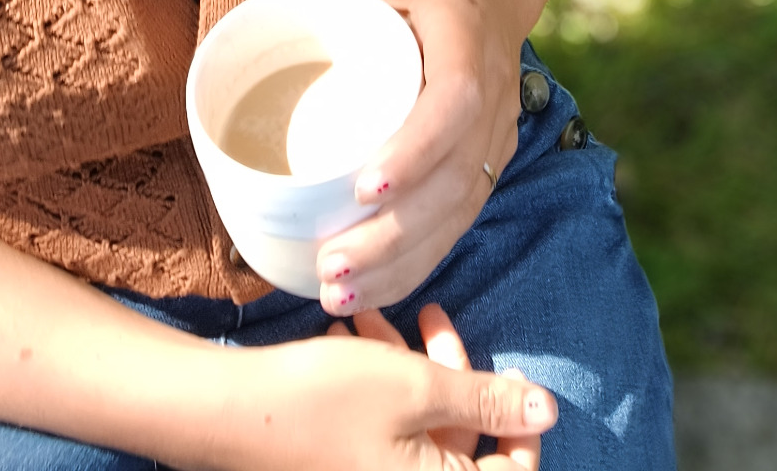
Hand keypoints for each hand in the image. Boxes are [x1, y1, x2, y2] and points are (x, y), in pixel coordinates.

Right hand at [211, 324, 553, 470]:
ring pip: (421, 427)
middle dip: (451, 374)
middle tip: (431, 321)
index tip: (506, 371)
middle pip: (463, 443)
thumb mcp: (414, 386)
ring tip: (375, 320)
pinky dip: (381, 384)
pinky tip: (351, 338)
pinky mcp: (348, 465)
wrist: (228, 413)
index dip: (518, 424)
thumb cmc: (322, 399)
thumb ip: (485, 398)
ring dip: (410, 367)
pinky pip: (388, 430)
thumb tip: (548, 411)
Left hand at [277, 0, 524, 311]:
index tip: (365, 187)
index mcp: (463, 35)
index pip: (454, 102)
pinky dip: (421, 260)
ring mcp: (497, 131)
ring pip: (460, 212)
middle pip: (457, 180)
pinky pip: (462, 219)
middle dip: (397, 236)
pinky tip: (374, 289)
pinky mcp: (488, 157)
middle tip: (332, 265)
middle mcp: (492, 91)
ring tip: (339, 291)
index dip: (417, 150)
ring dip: (404, 261)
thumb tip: (223, 39)